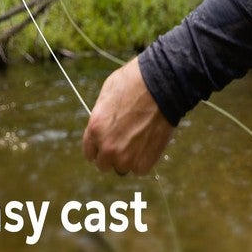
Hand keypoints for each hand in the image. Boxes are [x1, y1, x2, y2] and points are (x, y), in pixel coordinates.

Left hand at [82, 57, 174, 175]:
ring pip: (122, 167)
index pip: (89, 152)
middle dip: (112, 154)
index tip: (107, 143)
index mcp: (95, 129)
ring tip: (140, 139)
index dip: (99, 147)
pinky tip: (149, 142)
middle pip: (104, 164)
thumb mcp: (108, 93)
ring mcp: (126, 157)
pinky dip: (144, 159)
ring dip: (129, 157)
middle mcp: (107, 147)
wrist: (162, 86)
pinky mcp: (144, 162)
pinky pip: (140, 169)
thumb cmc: (134, 83)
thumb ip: (102, 116)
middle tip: (126, 141)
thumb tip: (103, 124)